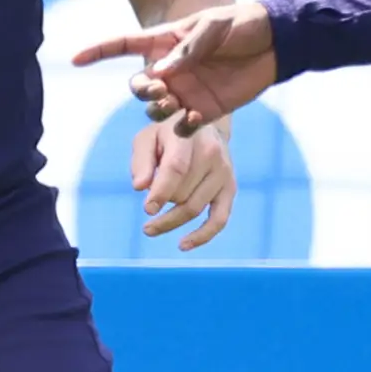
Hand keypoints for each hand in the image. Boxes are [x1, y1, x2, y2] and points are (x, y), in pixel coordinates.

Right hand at [72, 1, 278, 132]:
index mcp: (166, 43)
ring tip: (174, 104)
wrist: (275, 43)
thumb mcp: (214, 28)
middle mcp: (170, 70)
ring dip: (158, 110)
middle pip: (138, 86)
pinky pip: (183, 126)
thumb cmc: (242, 24)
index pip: (123, 46)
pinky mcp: (204, 110)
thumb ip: (188, 50)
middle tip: (160, 89)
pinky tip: (196, 119)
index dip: (97, 52)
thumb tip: (159, 73)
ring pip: (155, 110)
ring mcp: (185, 91)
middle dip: (142, 90)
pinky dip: (183, 127)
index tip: (74, 60)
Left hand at [134, 115, 235, 249]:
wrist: (202, 126)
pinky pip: (219, 219)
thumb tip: (140, 187)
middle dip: (163, 203)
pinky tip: (183, 245)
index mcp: (189, 137)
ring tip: (150, 229)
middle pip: (183, 192)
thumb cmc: (168, 135)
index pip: (176, 168)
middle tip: (147, 209)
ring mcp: (224, 172)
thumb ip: (141, 161)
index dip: (161, 192)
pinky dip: (202, 236)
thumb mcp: (148, 138)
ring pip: (195, 207)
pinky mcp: (230, 188)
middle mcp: (212, 154)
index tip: (148, 209)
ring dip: (171, 221)